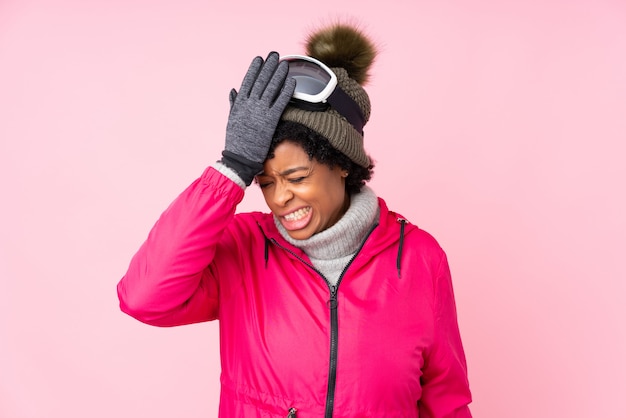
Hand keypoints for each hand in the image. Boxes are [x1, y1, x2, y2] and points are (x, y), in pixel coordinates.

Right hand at [221, 52, 295, 185]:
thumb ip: (234, 103)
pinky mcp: (270, 120)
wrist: (240, 157)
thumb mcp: (232, 119)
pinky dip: (286, 91)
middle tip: (275, 55)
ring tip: (284, 65)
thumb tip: (234, 90)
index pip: (248, 81)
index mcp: (239, 103)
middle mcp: (250, 104)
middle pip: (261, 81)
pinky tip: (292, 82)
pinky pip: (281, 102)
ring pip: (271, 88)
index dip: (254, 69)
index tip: (259, 59)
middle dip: (268, 67)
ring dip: (279, 75)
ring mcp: (260, 111)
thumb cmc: (235, 140)